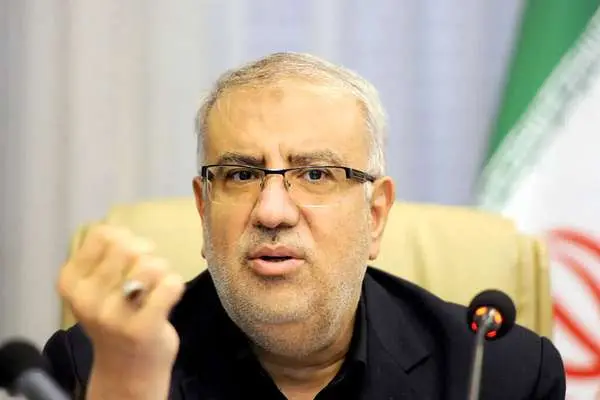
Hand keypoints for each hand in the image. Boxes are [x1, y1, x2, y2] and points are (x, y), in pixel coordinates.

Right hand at [58, 225, 184, 399]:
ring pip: (152, 264)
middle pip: (129, 247)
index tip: (131, 256)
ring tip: (157, 288)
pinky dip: (176, 285)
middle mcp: (86, 298)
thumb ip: (105, 257)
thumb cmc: (116, 318)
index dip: (125, 237)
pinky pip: (170, 284)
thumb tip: (124, 232)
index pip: (103, 235)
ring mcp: (113, 315)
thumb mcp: (96, 287)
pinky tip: (168, 297)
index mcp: (71, 282)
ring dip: (163, 271)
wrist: (127, 369)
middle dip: (147, 253)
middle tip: (149, 272)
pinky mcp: (143, 327)